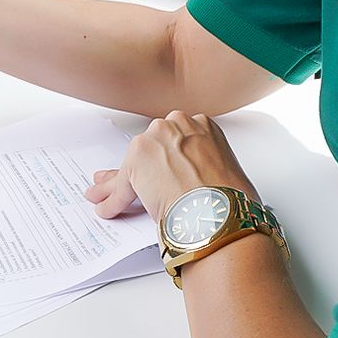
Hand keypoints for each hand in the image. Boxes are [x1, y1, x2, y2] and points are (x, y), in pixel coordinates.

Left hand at [85, 111, 256, 222]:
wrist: (218, 212)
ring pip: (132, 164)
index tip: (159, 165)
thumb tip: (200, 183)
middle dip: (142, 166)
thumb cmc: (230, 199)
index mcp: (203, 125)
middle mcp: (177, 125)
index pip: (175, 139)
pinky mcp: (135, 161)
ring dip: (120, 182)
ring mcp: (154, 140)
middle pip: (151, 147)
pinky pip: (121, 185)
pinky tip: (107, 207)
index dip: (165, 155)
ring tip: (108, 196)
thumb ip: (207, 166)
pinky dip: (113, 199)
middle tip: (136, 182)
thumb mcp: (226, 172)